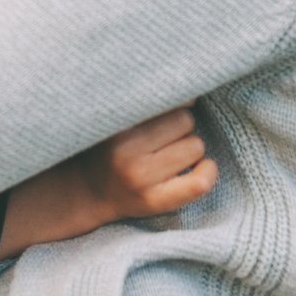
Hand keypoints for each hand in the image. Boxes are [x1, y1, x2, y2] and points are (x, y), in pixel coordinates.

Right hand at [0, 106, 218, 258]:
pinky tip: (202, 167)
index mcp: (117, 124)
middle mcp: (126, 152)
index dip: (174, 101)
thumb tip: (192, 93)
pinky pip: (199, 183)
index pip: (166, 98)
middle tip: (165, 136)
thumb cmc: (110, 145)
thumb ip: (146, 100)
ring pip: (196, 146)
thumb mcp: (118, 116)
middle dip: (181, 126)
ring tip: (170, 154)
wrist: (88, 191)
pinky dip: (208, 172)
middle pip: (185, 121)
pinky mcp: (155, 202)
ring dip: (190, 148)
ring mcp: (141, 179)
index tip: (169, 107)